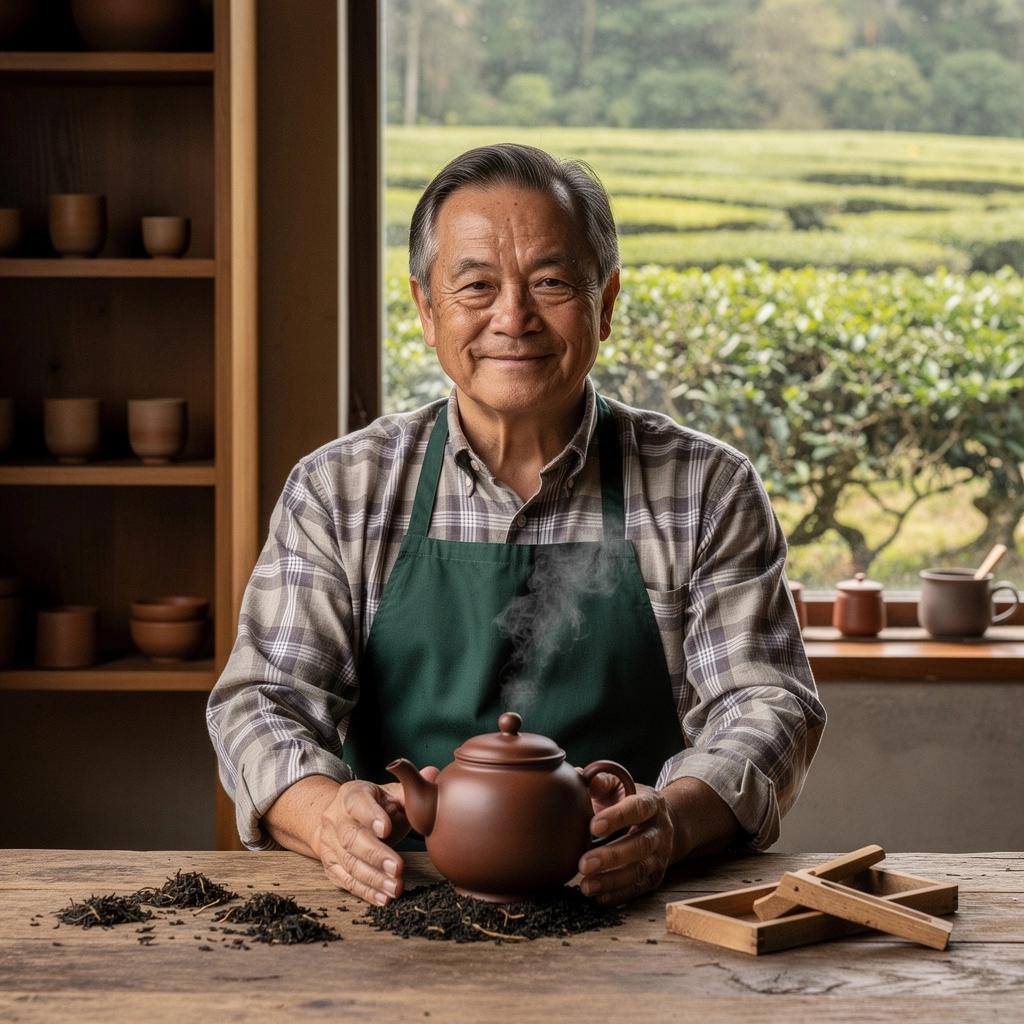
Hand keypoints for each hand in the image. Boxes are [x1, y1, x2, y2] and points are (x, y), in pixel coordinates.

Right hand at [313, 767, 438, 905]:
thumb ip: (409, 788)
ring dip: (373, 878)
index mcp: (351, 795)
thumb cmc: (372, 807)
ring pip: (348, 862)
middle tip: (398, 868)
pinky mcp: (330, 865)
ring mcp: (329, 843)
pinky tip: (382, 898)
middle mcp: (336, 818)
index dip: (371, 816)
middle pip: (352, 837)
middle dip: (376, 855)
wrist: (337, 819)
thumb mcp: (388, 793)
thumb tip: (433, 774)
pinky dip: (364, 891)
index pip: (358, 803)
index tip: (387, 828)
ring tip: (395, 888)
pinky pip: (345, 880)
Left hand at [576, 776, 673, 905]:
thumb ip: (602, 781)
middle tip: (583, 864)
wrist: (662, 823)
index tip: (593, 827)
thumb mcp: (620, 786)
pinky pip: (639, 888)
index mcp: (651, 803)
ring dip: (613, 880)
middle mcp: (660, 830)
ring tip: (586, 885)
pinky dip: (619, 894)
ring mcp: (660, 856)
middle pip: (641, 845)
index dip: (618, 817)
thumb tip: (578, 775)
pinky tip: (598, 896)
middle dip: (612, 856)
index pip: (638, 808)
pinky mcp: (656, 876)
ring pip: (640, 870)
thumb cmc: (630, 801)